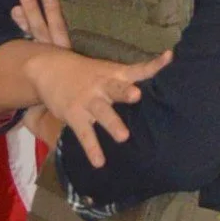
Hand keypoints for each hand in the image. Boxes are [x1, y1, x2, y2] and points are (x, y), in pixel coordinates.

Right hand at [13, 0, 172, 168]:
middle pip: (116, 88)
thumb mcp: (108, 70)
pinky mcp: (74, 115)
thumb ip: (128, 79)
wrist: (50, 69)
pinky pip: (84, 134)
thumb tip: (156, 90)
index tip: (169, 57)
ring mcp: (88, 100)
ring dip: (112, 124)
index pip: (138, 68)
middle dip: (125, 92)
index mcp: (115, 73)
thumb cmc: (88, 73)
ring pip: (102, 112)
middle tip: (137, 96)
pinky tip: (100, 162)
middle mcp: (103, 85)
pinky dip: (92, 149)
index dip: (154, 64)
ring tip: (124, 137)